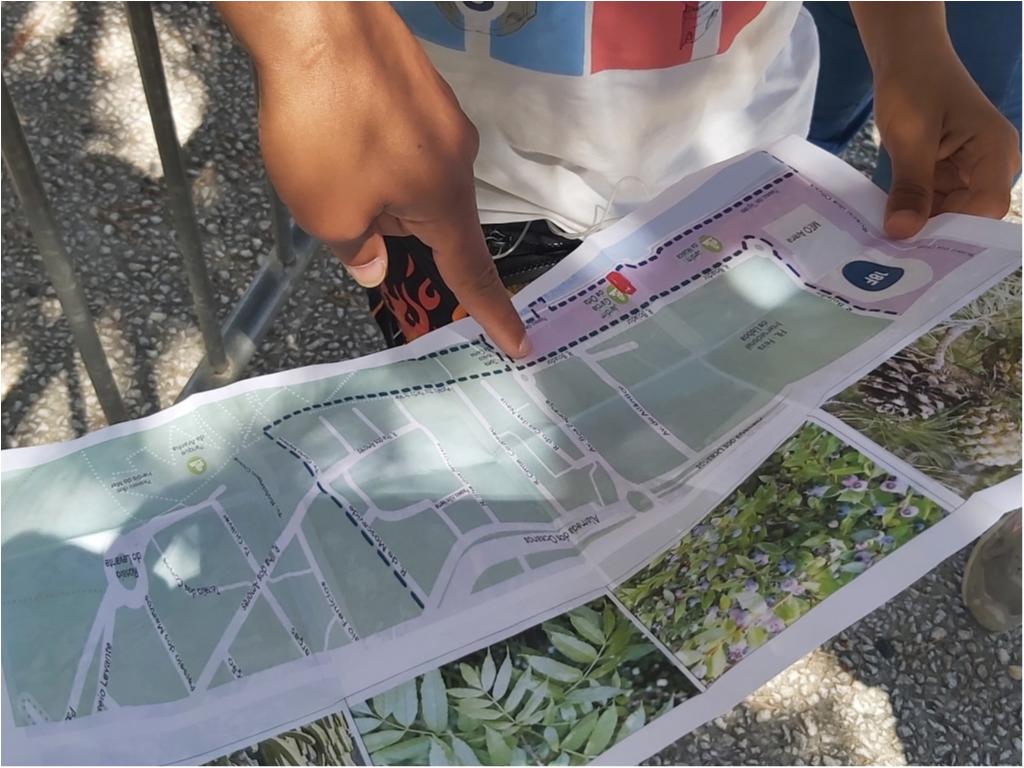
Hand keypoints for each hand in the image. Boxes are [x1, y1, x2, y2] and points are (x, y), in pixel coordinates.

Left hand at [218, 3, 527, 356]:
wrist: (316, 16)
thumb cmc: (325, 126)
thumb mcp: (327, 213)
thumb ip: (356, 251)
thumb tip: (375, 265)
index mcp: (445, 198)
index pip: (472, 272)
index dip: (493, 314)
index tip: (519, 344)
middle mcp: (456, 154)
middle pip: (431, 213)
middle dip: (387, 220)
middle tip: (334, 198)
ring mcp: (440, 111)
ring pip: (410, 170)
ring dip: (373, 178)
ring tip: (323, 149)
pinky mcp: (417, 79)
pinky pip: (398, 132)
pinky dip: (367, 142)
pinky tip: (331, 121)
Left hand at [872, 47, 1019, 238]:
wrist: (907, 59)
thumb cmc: (915, 84)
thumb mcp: (910, 137)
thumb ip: (910, 186)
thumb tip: (903, 233)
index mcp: (995, 152)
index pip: (986, 208)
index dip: (952, 231)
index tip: (913, 248)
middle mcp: (990, 167)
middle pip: (968, 217)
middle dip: (931, 235)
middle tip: (890, 258)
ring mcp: (970, 173)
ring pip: (948, 216)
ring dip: (918, 228)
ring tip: (883, 247)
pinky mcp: (948, 176)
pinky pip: (933, 205)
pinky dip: (912, 214)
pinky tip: (886, 227)